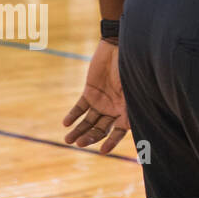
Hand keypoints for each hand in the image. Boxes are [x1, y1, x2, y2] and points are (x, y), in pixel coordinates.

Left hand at [63, 39, 131, 153]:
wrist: (119, 46)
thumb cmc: (131, 67)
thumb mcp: (132, 88)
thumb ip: (129, 105)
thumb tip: (127, 125)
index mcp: (128, 108)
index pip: (119, 131)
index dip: (111, 142)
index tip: (102, 151)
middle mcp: (114, 107)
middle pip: (101, 129)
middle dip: (90, 137)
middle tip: (79, 143)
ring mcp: (101, 100)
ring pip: (88, 121)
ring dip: (79, 131)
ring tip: (68, 140)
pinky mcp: (90, 92)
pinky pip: (80, 108)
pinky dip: (73, 116)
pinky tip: (66, 123)